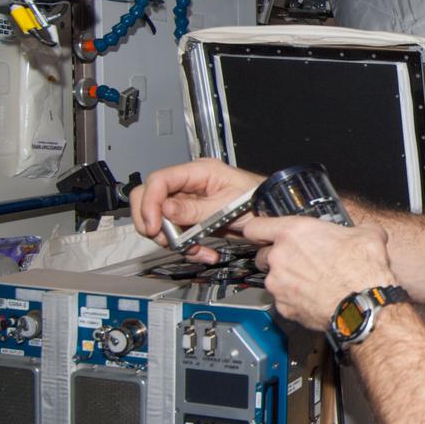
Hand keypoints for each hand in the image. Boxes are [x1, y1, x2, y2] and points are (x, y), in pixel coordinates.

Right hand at [130, 158, 264, 262]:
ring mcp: (191, 201)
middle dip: (154, 222)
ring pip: (163, 220)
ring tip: (193, 249)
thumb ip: (195, 209)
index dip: (150, 203)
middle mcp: (191, 184)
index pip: (159, 180)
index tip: (154, 226)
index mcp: (200, 171)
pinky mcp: (195, 218)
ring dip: (174, 240)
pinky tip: (203, 252)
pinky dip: (187, 247)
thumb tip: (166, 209)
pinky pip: (179, 233)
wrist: (274, 215)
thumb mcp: (228, 206)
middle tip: (164, 239)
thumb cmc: (260, 200)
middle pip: (151, 197)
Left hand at [243, 216, 393, 330]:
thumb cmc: (362, 270)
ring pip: (273, 279)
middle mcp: (280, 257)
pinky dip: (295, 299)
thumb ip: (356, 230)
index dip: (258, 228)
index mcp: (294, 233)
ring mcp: (279, 284)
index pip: (256, 226)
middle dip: (278, 257)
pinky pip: (283, 300)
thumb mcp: (368, 235)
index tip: (262, 232)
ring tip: (312, 281)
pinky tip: (315, 297)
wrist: (363, 306)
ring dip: (287, 279)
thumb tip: (364, 232)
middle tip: (300, 259)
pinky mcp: (283, 307)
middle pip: (263, 254)